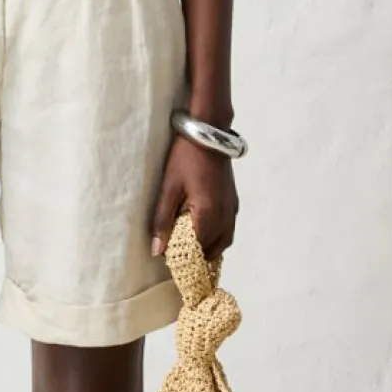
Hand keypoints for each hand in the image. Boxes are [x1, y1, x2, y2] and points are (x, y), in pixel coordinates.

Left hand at [150, 131, 238, 260]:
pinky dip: (218, 238)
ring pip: (224, 243)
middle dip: (195, 256)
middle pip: (212, 250)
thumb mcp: (169, 188)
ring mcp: (232, 209)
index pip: (196, 250)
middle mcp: (225, 215)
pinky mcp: (234, 202)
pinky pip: (229, 231)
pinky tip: (204, 233)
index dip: (182, 257)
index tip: (168, 257)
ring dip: (208, 249)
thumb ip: (162, 221)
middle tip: (177, 253)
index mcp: (208, 214)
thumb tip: (157, 250)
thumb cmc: (185, 158)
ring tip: (190, 247)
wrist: (208, 134)